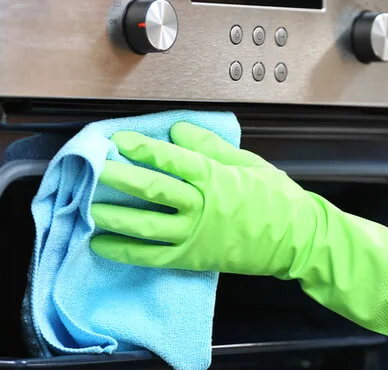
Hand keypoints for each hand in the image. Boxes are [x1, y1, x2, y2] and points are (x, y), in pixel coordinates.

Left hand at [89, 121, 322, 278]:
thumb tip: (178, 129)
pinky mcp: (192, 258)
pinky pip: (152, 256)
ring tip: (90, 206)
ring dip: (115, 215)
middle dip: (119, 177)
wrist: (297, 239)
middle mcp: (202, 206)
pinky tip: (103, 244)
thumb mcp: (247, 162)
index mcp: (216, 177)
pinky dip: (125, 251)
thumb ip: (210, 146)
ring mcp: (195, 235)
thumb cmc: (277, 199)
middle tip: (95, 168)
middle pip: (152, 189)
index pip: (171, 158)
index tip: (121, 141)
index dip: (143, 148)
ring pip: (146, 225)